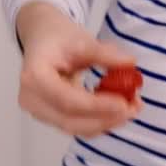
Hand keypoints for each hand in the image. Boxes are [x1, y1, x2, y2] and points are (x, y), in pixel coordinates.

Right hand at [16, 1, 140, 136]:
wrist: (42, 40)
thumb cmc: (58, 38)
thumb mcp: (82, 40)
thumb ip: (105, 54)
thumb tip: (130, 63)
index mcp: (34, 77)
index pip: (67, 100)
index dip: (97, 106)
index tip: (124, 103)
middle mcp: (31, 99)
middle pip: (70, 120)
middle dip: (105, 118)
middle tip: (134, 108)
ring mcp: (38, 111)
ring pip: (75, 127)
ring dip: (105, 122)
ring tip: (131, 107)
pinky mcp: (50, 117)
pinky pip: (76, 125)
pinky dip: (99, 121)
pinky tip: (118, 110)